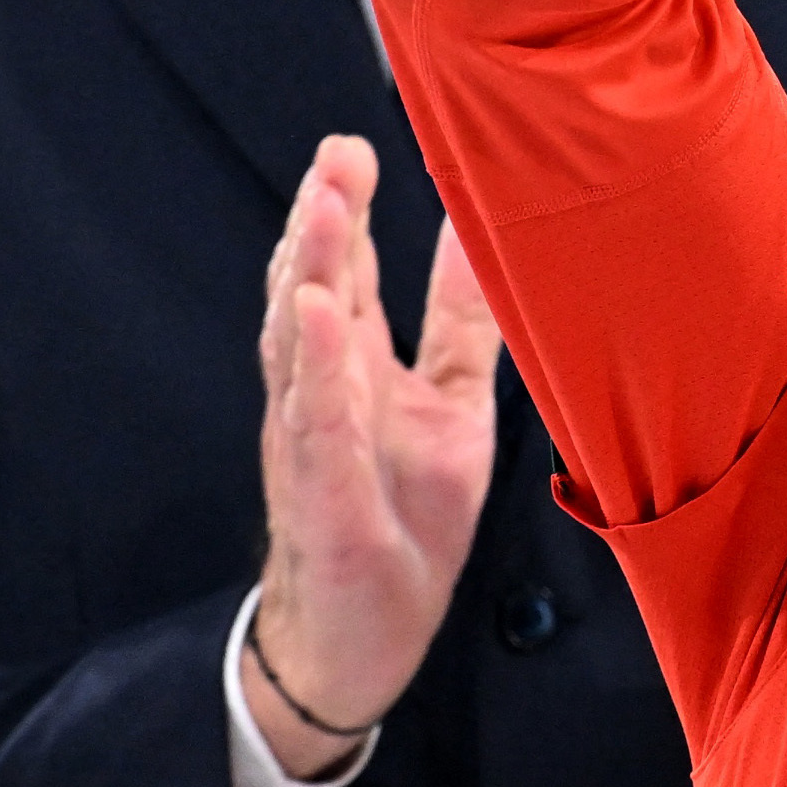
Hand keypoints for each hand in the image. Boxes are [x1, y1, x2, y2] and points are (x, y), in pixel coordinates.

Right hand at [246, 138, 499, 781]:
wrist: (360, 640)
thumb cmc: (397, 519)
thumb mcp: (451, 407)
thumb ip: (460, 326)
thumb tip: (486, 238)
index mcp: (354, 373)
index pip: (345, 278)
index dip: (345, 213)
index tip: (352, 145)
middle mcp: (323, 399)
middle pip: (312, 295)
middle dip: (322, 224)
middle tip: (337, 154)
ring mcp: (316, 448)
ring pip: (299, 349)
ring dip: (310, 276)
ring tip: (324, 209)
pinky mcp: (325, 503)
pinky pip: (317, 430)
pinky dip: (317, 374)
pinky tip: (319, 321)